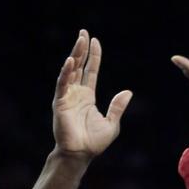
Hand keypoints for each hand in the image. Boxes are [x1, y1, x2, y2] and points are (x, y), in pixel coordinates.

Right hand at [53, 30, 132, 158]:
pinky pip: (62, 84)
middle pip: (79, 66)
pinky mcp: (60, 103)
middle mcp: (76, 93)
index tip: (95, 41)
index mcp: (88, 97)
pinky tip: (70, 61)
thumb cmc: (94, 143)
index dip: (94, 56)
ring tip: (80, 40)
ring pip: (70, 71)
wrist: (80, 155)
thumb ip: (118, 107)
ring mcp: (67, 97)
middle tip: (84, 33)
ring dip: (74, 55)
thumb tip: (128, 92)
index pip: (91, 71)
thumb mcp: (112, 124)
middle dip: (81, 49)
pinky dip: (66, 73)